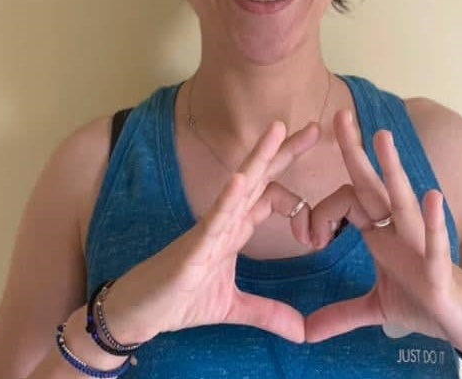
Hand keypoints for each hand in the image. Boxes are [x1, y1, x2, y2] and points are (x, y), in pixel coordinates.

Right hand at [100, 120, 318, 344]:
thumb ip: (268, 313)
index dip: (297, 194)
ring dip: (258, 158)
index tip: (322, 206)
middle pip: (259, 180)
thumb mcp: (233, 308)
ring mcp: (208, 230)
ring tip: (277, 130)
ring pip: (237, 187)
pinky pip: (213, 218)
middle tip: (315, 128)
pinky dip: (228, 199)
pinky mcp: (193, 247)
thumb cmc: (178, 301)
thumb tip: (302, 333)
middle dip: (284, 153)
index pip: (268, 198)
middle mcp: (224, 221)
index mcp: (234, 230)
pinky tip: (242, 180)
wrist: (138, 314)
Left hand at [304, 109, 461, 357]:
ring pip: (403, 202)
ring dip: (393, 169)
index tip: (311, 238)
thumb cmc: (427, 306)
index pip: (348, 204)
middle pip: (374, 185)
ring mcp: (422, 247)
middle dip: (356, 152)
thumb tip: (306, 332)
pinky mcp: (440, 272)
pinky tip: (431, 197)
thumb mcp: (377, 309)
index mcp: (382, 235)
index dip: (322, 215)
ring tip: (382, 137)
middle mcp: (401, 232)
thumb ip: (340, 314)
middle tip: (341, 115)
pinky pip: (436, 243)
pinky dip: (433, 224)